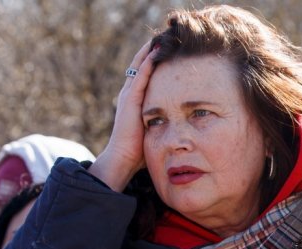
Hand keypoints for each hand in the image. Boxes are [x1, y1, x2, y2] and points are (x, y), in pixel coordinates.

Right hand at [89, 40, 154, 192]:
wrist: (124, 158)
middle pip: (140, 65)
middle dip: (151, 51)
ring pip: (139, 67)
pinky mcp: (131, 100)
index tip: (165, 50)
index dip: (153, 61)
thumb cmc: (139, 150)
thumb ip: (161, 120)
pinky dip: (147, 64)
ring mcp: (129, 95)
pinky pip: (140, 77)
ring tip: (160, 38)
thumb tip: (178, 123)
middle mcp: (129, 94)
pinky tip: (155, 53)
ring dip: (149, 52)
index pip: (144, 74)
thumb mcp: (153, 129)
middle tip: (163, 37)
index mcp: (135, 100)